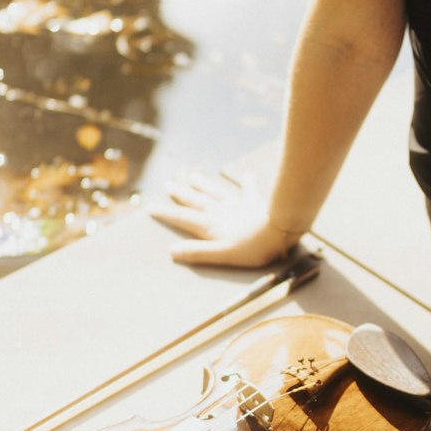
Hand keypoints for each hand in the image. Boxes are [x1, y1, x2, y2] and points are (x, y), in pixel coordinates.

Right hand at [149, 171, 303, 267]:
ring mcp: (237, 205)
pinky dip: (246, 183)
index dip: (166, 214)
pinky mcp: (255, 203)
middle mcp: (220, 212)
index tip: (150, 208)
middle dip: (181, 194)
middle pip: (196, 201)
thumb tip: (172, 251)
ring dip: (203, 185)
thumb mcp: (222, 255)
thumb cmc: (252, 247)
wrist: (280, 230)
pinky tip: (245, 175)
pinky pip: (248, 191)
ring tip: (193, 176)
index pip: (183, 219)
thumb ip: (198, 253)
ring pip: (215, 193)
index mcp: (210, 225)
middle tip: (168, 184)